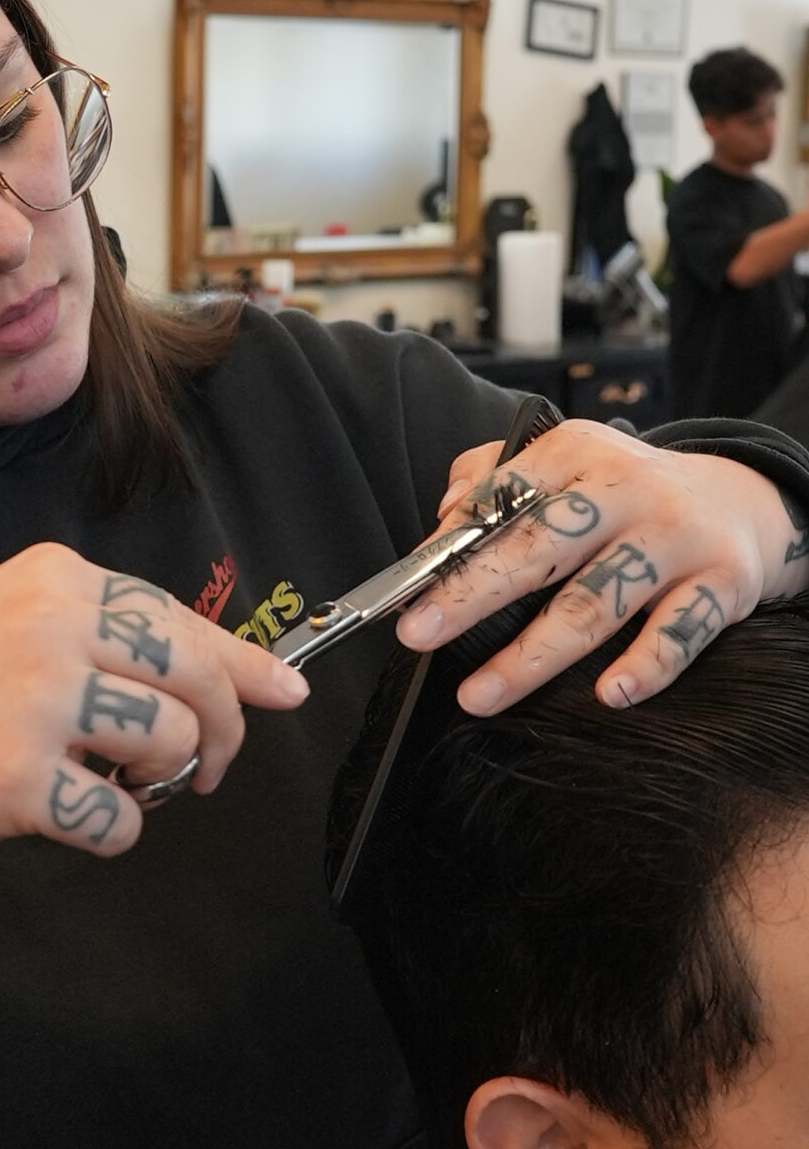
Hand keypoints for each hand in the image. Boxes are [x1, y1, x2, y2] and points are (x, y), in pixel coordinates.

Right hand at [0, 542, 308, 877]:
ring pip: (170, 744)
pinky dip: (113, 831)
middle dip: (223, 730)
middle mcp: (51, 627)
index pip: (179, 617)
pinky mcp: (19, 778)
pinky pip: (120, 820)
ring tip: (116, 781)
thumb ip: (113, 636)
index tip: (284, 692)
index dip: (243, 664)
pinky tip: (72, 814)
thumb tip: (251, 674)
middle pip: (195, 676)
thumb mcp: (14, 619)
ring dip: (160, 780)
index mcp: (55, 578)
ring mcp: (36, 701)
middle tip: (206, 766)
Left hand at [395, 422, 808, 715]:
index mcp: (576, 453)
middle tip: (418, 633)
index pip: (504, 496)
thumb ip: (495, 478)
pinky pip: (679, 633)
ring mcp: (674, 538)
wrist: (740, 499)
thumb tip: (445, 516)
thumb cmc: (624, 492)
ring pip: (595, 603)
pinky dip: (646, 666)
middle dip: (472, 594)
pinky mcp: (719, 582)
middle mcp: (626, 491)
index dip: (453, 543)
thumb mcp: (564, 461)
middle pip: (540, 547)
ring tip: (479, 694)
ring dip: (532, 656)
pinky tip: (609, 695)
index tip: (409, 587)